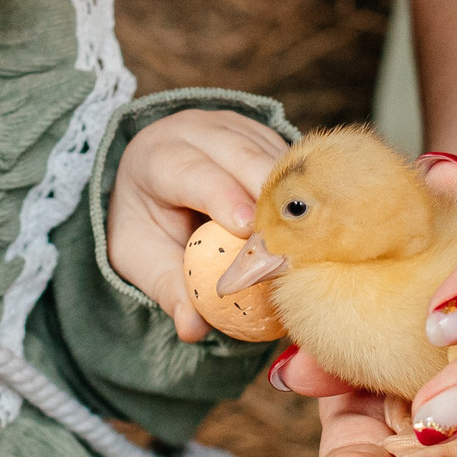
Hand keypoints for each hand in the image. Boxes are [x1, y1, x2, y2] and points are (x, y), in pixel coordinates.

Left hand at [107, 109, 289, 340]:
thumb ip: (166, 288)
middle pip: (242, 155)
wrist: (155, 183)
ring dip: (294, 197)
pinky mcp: (266, 135)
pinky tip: (316, 228)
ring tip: (310, 241)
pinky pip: (293, 161)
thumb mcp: (141, 258)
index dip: (221, 195)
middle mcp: (197, 130)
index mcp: (157, 156)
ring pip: (275, 154)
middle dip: (269, 197)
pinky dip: (304, 193)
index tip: (245, 227)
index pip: (192, 171)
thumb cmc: (148, 223)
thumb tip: (193, 329)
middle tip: (289, 243)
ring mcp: (236, 127)